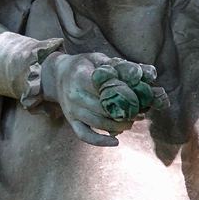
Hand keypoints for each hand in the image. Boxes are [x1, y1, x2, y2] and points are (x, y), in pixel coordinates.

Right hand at [40, 52, 167, 146]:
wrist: (58, 74)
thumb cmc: (82, 64)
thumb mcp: (96, 58)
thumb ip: (116, 65)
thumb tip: (141, 72)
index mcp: (80, 77)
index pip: (104, 91)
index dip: (123, 97)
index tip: (137, 99)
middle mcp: (74, 95)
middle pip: (103, 110)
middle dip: (123, 114)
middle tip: (139, 113)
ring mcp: (72, 111)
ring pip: (97, 124)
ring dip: (117, 126)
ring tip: (131, 122)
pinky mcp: (71, 121)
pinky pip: (84, 135)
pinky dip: (100, 141)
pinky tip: (115, 141)